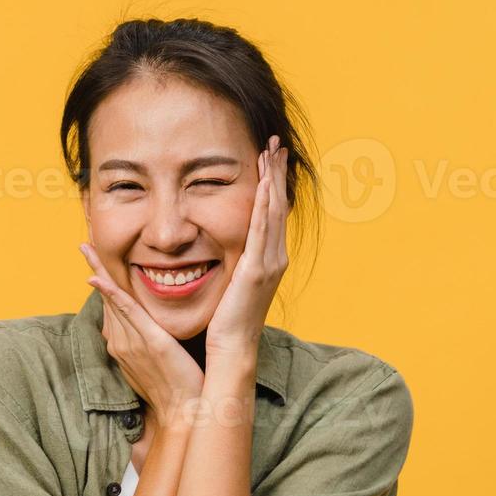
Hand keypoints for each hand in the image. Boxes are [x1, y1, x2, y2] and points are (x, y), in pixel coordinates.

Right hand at [81, 242, 203, 428]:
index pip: (112, 306)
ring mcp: (132, 342)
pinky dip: (112, 294)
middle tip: (84, 243)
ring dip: (99, 272)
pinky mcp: (149, 342)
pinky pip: (127, 313)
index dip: (102, 282)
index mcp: (124, 344)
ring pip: (112, 300)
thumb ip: (150, 341)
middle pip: (105, 299)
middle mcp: (121, 341)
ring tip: (89, 249)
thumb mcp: (159, 360)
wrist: (186, 411)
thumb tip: (151, 328)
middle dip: (94, 269)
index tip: (95, 261)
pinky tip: (100, 279)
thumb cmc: (177, 388)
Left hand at [205, 135, 289, 354]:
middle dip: (277, 173)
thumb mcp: (230, 288)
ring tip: (272, 151)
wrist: (230, 352)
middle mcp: (274, 259)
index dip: (272, 186)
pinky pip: (261, 229)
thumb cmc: (224, 327)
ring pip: (273, 211)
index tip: (268, 160)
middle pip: (277, 206)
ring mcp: (268, 264)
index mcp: (266, 262)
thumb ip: (229, 268)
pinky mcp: (255, 270)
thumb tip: (218, 253)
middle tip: (276, 144)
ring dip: (273, 179)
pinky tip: (265, 181)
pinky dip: (264, 203)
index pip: (270, 216)